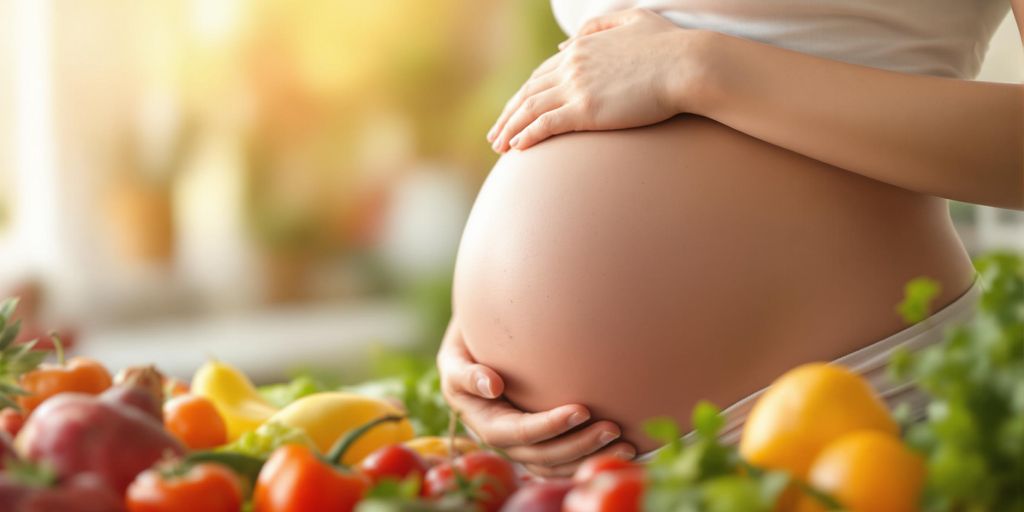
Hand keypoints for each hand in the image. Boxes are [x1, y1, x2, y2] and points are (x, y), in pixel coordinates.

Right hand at [437, 317, 635, 476]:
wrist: (476, 346)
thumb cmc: (466, 344)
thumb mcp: (455, 354)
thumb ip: (466, 372)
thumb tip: (492, 386)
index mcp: (482, 420)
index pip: (518, 432)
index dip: (550, 427)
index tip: (582, 410)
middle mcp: (501, 439)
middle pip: (542, 456)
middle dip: (578, 446)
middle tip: (613, 429)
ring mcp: (520, 445)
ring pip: (556, 466)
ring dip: (590, 459)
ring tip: (626, 447)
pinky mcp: (537, 443)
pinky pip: (563, 462)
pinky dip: (590, 459)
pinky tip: (620, 450)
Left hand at [487, 8, 710, 152]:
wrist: (688, 64)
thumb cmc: (669, 46)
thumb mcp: (633, 20)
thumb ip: (599, 26)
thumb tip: (567, 43)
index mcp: (581, 47)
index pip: (542, 74)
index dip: (524, 94)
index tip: (514, 111)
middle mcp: (572, 65)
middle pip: (528, 92)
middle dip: (508, 115)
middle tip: (496, 134)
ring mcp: (577, 87)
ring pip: (530, 109)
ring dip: (510, 129)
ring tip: (499, 147)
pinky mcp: (585, 110)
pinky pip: (545, 125)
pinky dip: (527, 135)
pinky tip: (516, 148)